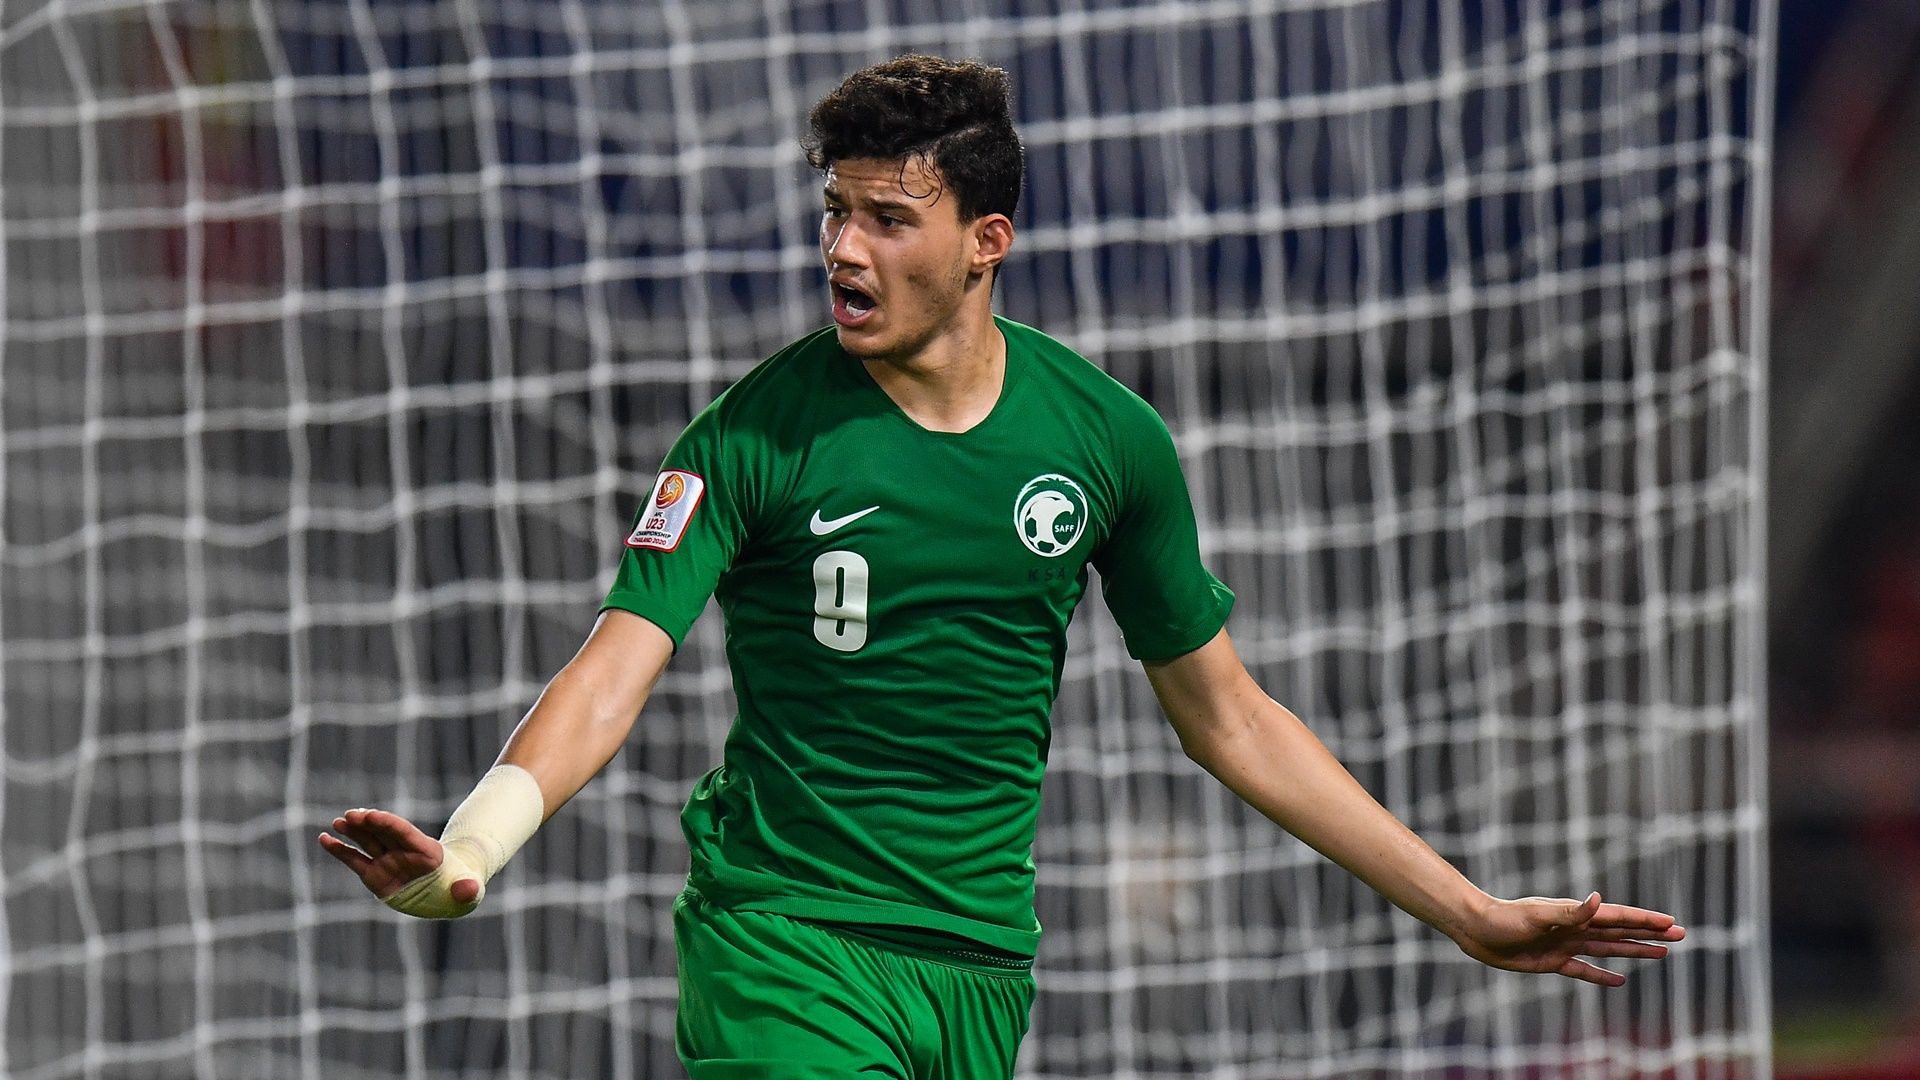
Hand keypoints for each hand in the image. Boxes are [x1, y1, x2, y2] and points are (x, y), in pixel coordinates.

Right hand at [317, 808, 480, 907]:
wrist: (447, 891)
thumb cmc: (458, 888)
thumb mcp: (468, 890)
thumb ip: (468, 889)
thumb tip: (471, 889)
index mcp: (426, 852)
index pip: (405, 832)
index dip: (389, 823)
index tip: (372, 815)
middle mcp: (404, 852)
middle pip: (384, 833)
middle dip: (368, 823)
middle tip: (352, 815)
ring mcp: (387, 861)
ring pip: (368, 841)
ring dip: (353, 831)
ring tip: (338, 822)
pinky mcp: (374, 874)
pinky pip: (354, 860)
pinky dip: (340, 850)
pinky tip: (324, 839)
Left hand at [1454, 892, 1684, 986]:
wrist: (1477, 930)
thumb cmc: (1504, 919)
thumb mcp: (1537, 915)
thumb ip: (1569, 912)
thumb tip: (1597, 899)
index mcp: (1575, 915)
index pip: (1618, 918)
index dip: (1645, 920)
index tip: (1671, 923)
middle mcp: (1576, 929)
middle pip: (1621, 932)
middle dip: (1650, 933)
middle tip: (1680, 934)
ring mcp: (1567, 945)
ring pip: (1609, 949)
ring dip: (1635, 950)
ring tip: (1661, 953)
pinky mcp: (1554, 962)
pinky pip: (1585, 971)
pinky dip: (1603, 976)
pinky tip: (1620, 980)